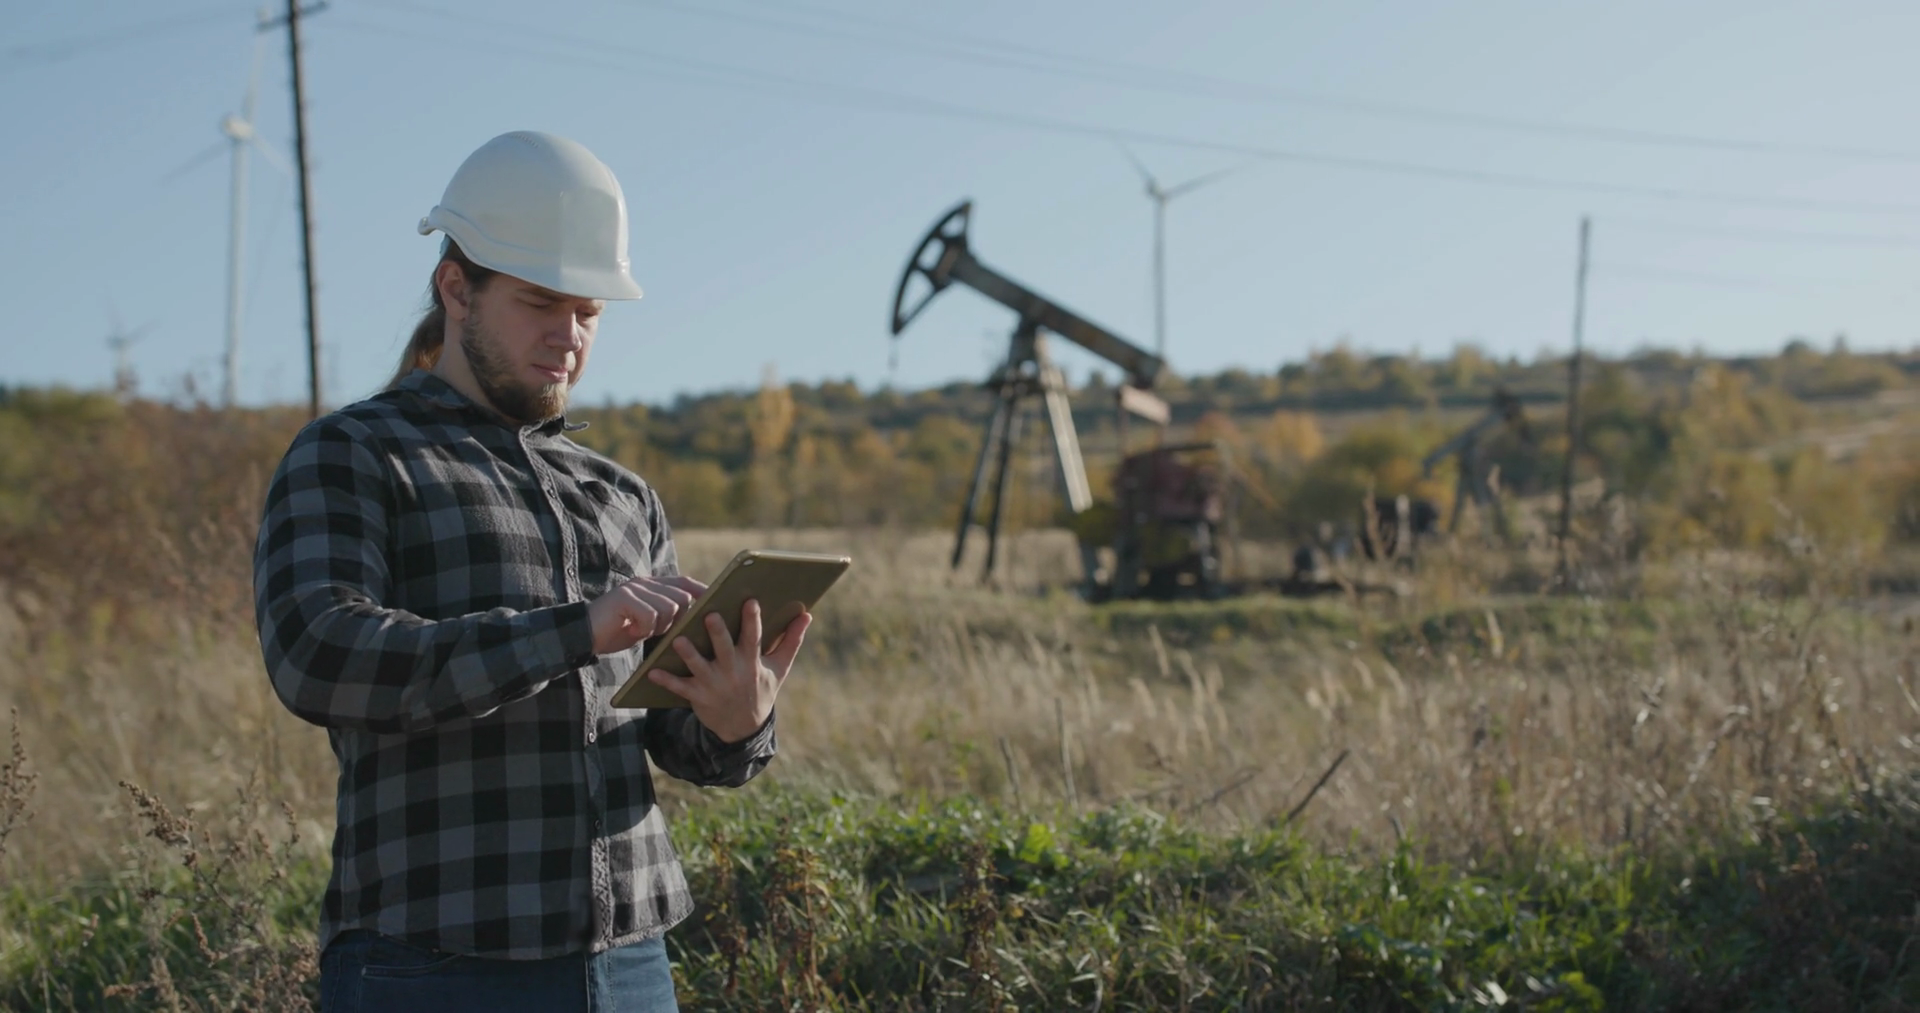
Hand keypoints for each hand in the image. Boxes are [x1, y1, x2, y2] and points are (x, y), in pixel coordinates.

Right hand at [587, 575, 707, 654]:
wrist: (584, 636)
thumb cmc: (618, 632)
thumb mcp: (647, 623)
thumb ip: (666, 616)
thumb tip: (694, 619)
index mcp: (652, 586)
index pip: (685, 583)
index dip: (702, 592)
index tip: (716, 602)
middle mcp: (645, 582)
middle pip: (681, 597)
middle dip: (677, 620)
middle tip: (657, 631)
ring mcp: (634, 588)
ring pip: (669, 607)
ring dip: (659, 626)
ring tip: (642, 631)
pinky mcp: (624, 597)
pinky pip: (650, 615)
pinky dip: (644, 629)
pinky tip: (632, 632)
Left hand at [649, 599, 810, 743]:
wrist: (744, 728)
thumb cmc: (762, 689)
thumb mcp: (779, 668)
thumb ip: (792, 640)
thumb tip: (807, 615)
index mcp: (752, 662)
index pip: (754, 637)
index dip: (753, 620)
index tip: (750, 600)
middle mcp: (733, 672)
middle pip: (724, 648)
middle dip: (717, 632)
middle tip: (709, 615)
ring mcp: (713, 685)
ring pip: (699, 666)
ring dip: (688, 654)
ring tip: (678, 639)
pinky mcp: (697, 696)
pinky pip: (679, 687)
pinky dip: (666, 680)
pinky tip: (652, 671)